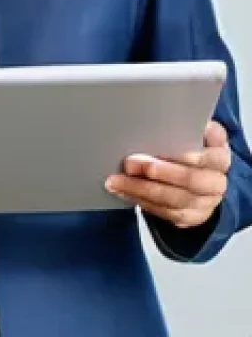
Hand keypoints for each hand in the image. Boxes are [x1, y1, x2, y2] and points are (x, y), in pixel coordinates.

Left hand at [105, 120, 230, 228]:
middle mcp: (216, 183)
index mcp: (219, 158)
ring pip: (173, 200)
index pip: (208, 157)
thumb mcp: (194, 135)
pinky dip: (139, 200)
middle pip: (190, 180)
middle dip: (158, 172)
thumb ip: (189, 127)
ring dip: (141, 189)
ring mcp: (204, 203)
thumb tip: (180, 119)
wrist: (200, 183)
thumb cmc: (191, 152)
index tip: (164, 147)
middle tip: (130, 163)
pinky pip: (163, 212)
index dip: (187, 154)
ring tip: (116, 180)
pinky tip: (122, 190)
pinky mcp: (188, 217)